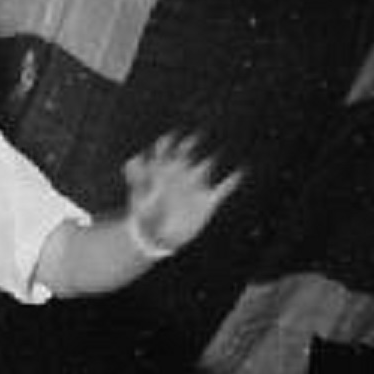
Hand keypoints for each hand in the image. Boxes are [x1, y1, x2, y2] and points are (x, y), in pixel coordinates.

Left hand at [122, 132, 241, 254]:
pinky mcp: (207, 201)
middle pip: (187, 152)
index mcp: (162, 170)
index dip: (167, 141)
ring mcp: (194, 186)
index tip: (169, 137)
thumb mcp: (138, 195)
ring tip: (209, 161)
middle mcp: (180, 173)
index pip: (165, 148)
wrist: (155, 236)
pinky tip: (239, 172)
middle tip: (193, 138)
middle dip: (190, 144)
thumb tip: (134, 158)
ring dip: (207, 163)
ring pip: (205, 167)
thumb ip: (137, 177)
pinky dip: (232, 181)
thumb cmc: (143, 213)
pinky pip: (224, 188)